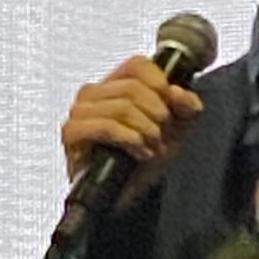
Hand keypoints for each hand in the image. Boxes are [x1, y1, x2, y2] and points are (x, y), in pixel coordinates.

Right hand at [61, 55, 204, 207]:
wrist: (130, 194)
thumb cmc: (146, 158)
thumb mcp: (178, 129)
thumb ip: (186, 106)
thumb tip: (178, 93)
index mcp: (115, 84)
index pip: (136, 64)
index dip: (158, 82)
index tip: (170, 105)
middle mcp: (93, 94)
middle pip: (131, 87)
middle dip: (156, 114)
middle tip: (161, 135)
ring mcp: (79, 112)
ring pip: (120, 106)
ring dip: (145, 130)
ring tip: (152, 147)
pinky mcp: (72, 134)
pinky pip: (104, 126)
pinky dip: (128, 139)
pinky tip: (139, 152)